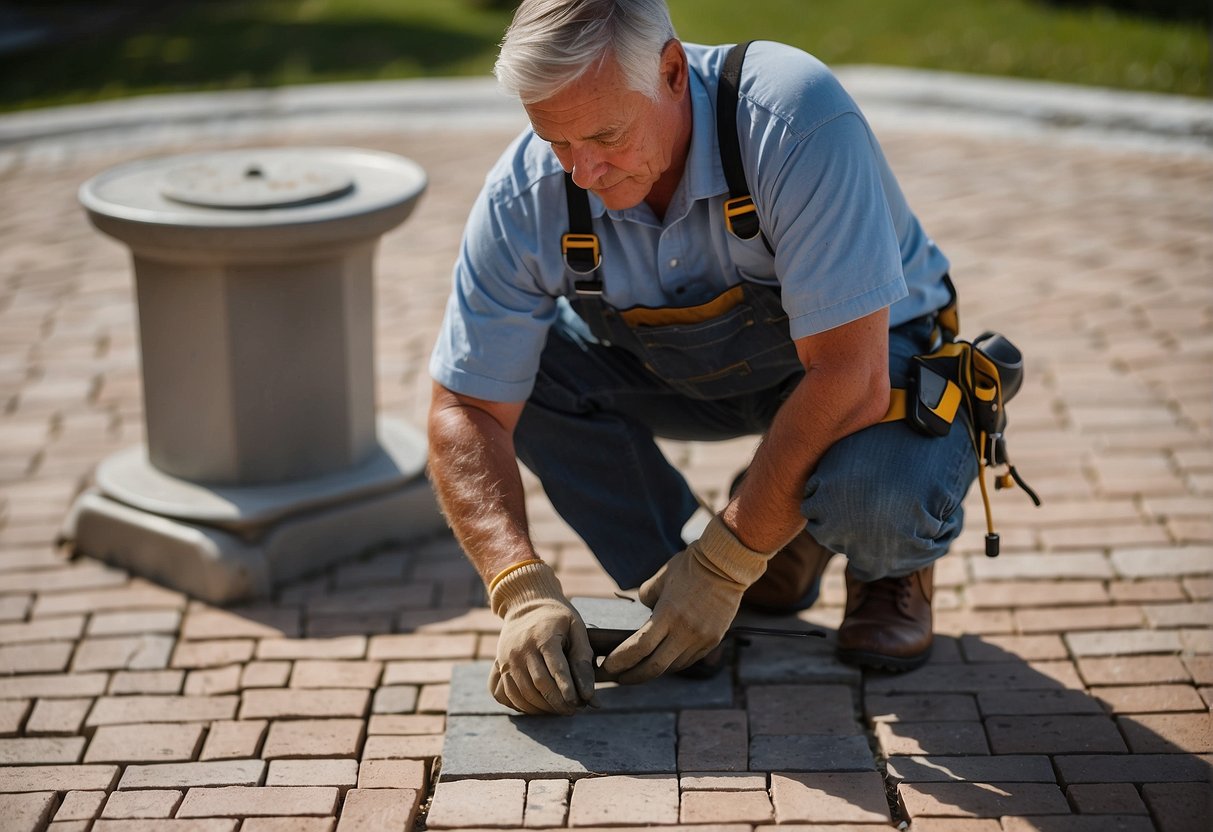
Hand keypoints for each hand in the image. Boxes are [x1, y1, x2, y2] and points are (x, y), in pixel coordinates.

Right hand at [488, 560, 596, 714]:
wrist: (525, 604)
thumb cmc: (557, 618)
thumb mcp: (576, 628)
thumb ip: (583, 659)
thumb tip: (589, 695)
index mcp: (543, 636)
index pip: (557, 670)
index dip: (569, 690)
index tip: (581, 702)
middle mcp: (521, 649)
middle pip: (540, 685)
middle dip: (558, 702)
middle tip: (573, 710)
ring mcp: (507, 659)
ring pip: (524, 694)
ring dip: (543, 708)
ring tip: (560, 709)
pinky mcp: (499, 667)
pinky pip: (508, 695)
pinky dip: (525, 706)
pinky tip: (540, 706)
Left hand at [601, 516, 772, 683]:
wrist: (727, 565)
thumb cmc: (690, 566)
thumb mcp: (661, 578)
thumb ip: (646, 598)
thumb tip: (643, 612)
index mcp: (668, 614)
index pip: (638, 648)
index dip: (620, 662)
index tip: (606, 667)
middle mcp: (685, 631)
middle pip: (654, 667)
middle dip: (632, 677)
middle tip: (617, 678)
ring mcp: (701, 639)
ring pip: (672, 667)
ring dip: (653, 671)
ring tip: (637, 670)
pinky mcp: (713, 641)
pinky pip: (689, 660)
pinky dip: (673, 664)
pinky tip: (662, 661)